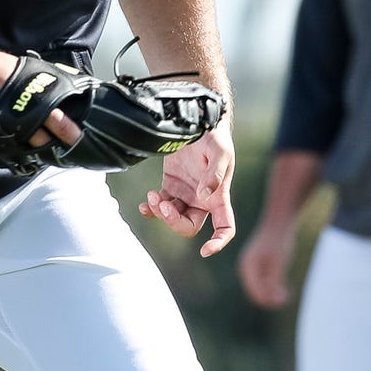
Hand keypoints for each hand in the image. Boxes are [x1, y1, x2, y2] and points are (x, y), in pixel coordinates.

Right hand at [0, 48, 78, 147]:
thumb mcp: (32, 70)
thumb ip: (49, 83)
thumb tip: (69, 88)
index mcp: (36, 103)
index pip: (60, 124)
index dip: (70, 135)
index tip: (78, 141)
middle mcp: (22, 120)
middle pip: (44, 143)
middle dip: (54, 149)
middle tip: (62, 153)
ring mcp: (4, 132)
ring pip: (25, 151)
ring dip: (34, 153)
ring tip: (42, 154)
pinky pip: (4, 152)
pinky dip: (13, 153)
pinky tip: (18, 152)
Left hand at [140, 123, 237, 256]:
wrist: (196, 118)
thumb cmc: (213, 134)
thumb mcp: (219, 150)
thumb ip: (214, 174)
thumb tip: (203, 197)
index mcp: (219, 196)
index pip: (225, 226)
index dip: (218, 242)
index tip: (205, 251)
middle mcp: (203, 199)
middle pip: (189, 226)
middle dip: (174, 221)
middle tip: (163, 204)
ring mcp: (186, 193)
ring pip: (172, 217)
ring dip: (160, 212)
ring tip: (152, 196)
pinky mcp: (171, 185)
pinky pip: (160, 206)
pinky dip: (151, 209)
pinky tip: (145, 205)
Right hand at [238, 223, 294, 307]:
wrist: (280, 222)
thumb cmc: (279, 241)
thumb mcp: (278, 263)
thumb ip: (275, 282)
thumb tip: (275, 301)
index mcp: (248, 267)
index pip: (255, 292)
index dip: (268, 300)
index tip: (283, 301)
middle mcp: (247, 269)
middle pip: (256, 292)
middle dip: (270, 298)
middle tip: (286, 299)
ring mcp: (253, 268)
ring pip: (261, 288)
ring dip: (273, 294)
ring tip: (286, 294)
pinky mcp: (261, 266)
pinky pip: (265, 282)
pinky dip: (274, 287)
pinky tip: (285, 288)